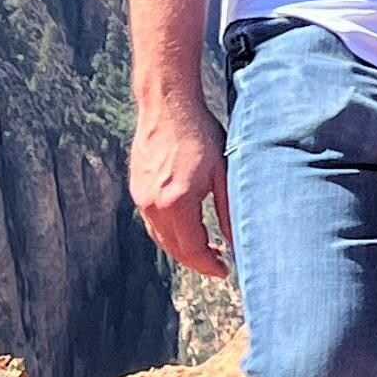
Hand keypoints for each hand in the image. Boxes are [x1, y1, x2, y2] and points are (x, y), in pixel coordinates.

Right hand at [130, 99, 230, 278]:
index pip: (192, 250)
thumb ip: (230, 209)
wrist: (167, 104)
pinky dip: (170, 232)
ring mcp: (141, 197)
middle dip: (197, 261)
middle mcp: (153, 204)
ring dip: (182, 249)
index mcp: (176, 202)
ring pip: (161, 237)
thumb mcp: (223, 172)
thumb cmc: (200, 133)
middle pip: (174, 249)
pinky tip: (187, 228)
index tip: (225, 271)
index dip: (209, 265)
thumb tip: (239, 241)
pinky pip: (153, 222)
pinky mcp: (137, 188)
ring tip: (206, 249)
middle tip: (219, 264)